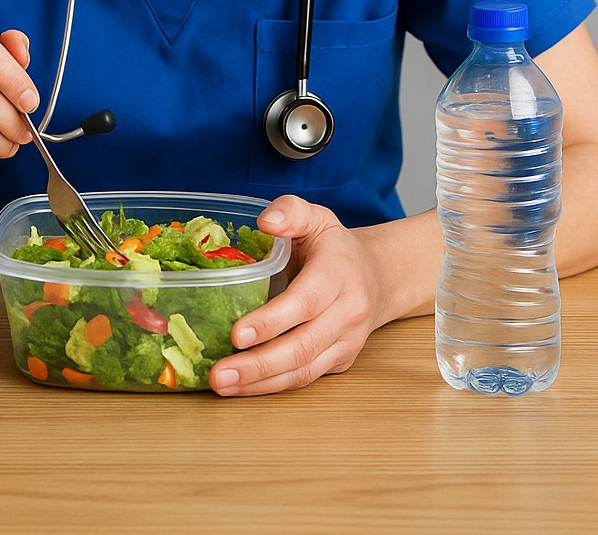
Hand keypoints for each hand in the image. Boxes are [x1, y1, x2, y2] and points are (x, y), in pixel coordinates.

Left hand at [209, 195, 387, 395]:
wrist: (379, 277)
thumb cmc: (336, 247)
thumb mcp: (317, 218)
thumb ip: (291, 212)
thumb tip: (265, 221)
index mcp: (338, 274)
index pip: (306, 302)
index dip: (272, 321)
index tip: (237, 334)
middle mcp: (347, 313)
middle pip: (302, 346)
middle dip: (258, 365)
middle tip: (218, 374)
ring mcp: (346, 342)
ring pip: (304, 371)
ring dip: (261, 383)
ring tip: (222, 385)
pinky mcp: (340, 362)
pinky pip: (305, 379)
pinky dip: (272, 387)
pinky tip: (242, 386)